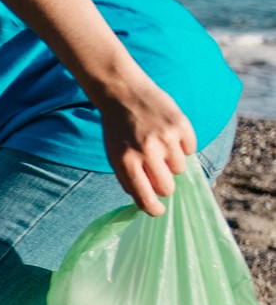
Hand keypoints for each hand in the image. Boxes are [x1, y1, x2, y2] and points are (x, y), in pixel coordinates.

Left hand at [97, 77, 196, 216]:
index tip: (158, 211)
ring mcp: (165, 138)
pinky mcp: (181, 125)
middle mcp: (146, 151)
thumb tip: (148, 200)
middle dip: (165, 185)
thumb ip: (129, 177)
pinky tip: (169, 134)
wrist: (123, 93)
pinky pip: (190, 149)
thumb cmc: (117, 129)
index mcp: (125, 162)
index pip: (144, 197)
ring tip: (160, 147)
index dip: (153, 209)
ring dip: (172, 163)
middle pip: (167, 187)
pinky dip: (183, 146)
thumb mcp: (114, 154)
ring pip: (180, 169)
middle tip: (159, 174)